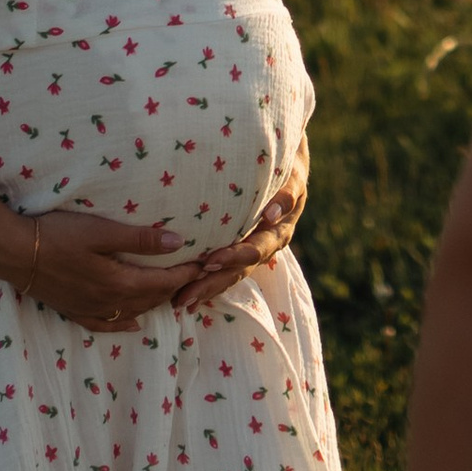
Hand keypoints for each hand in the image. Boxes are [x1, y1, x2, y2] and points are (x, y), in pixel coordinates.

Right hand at [11, 207, 193, 331]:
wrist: (14, 253)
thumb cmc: (57, 236)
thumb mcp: (101, 231)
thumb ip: (139, 239)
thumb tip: (177, 241)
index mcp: (119, 282)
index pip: (162, 282)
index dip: (185, 273)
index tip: (204, 264)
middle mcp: (108, 302)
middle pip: (151, 299)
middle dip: (175, 289)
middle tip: (193, 277)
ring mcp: (90, 309)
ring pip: (132, 313)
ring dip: (154, 304)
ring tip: (171, 294)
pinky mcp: (73, 311)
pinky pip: (106, 325)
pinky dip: (124, 325)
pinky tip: (133, 324)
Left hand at [168, 138, 309, 316]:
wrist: (287, 168)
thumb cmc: (287, 168)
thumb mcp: (292, 177)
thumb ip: (286, 194)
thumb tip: (271, 215)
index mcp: (278, 233)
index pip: (254, 250)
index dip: (233, 258)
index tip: (209, 262)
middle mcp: (265, 248)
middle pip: (237, 271)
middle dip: (210, 284)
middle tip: (185, 295)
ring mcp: (252, 253)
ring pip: (228, 276)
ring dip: (204, 289)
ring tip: (179, 302)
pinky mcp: (239, 252)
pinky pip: (222, 272)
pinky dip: (204, 283)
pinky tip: (181, 293)